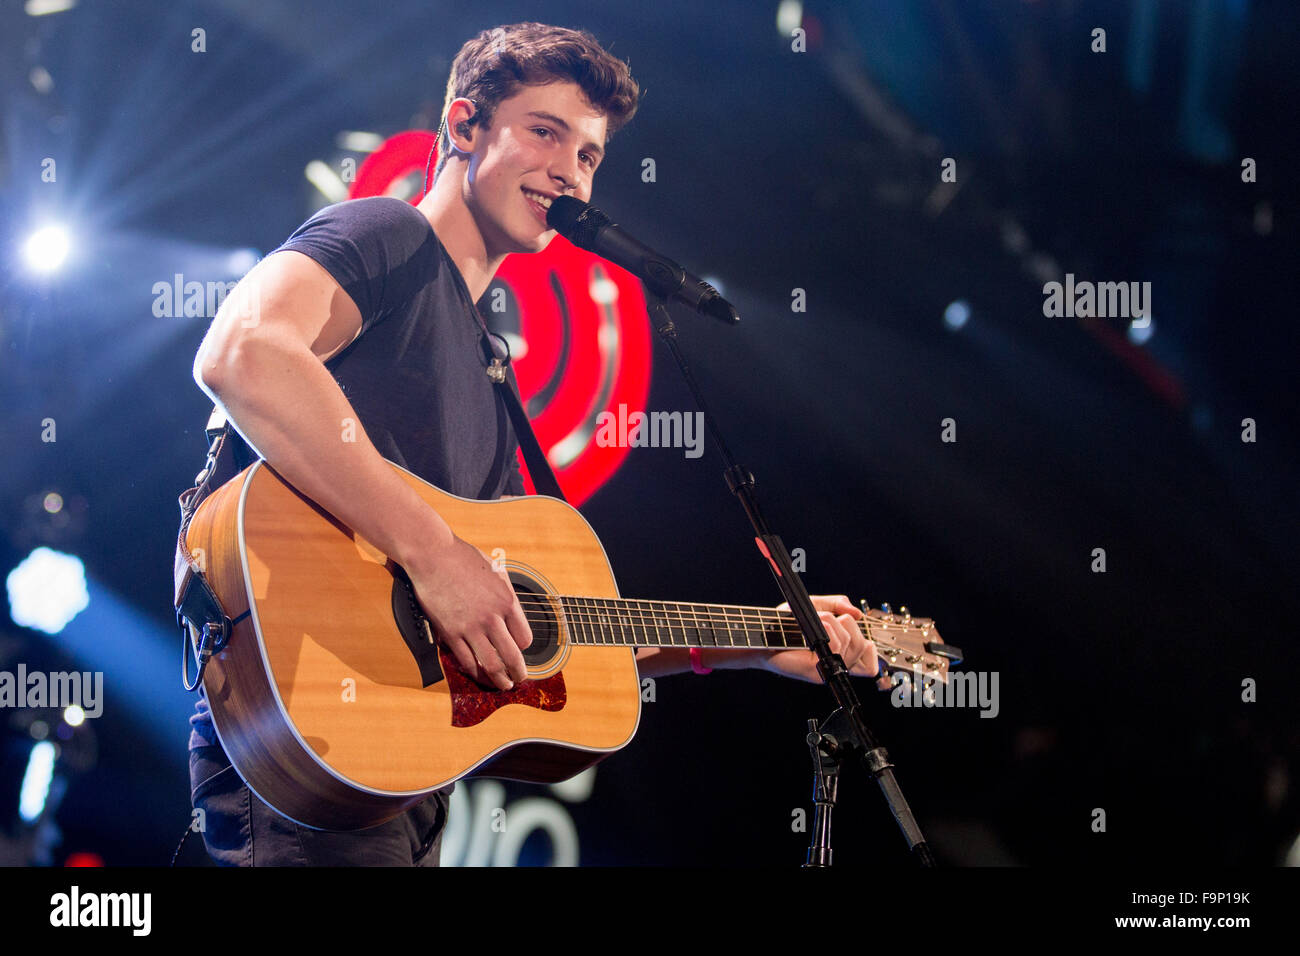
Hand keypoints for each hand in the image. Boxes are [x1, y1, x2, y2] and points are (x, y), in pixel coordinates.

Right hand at [405, 535, 531, 689]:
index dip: (524, 648)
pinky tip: (477, 674)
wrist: (433, 555)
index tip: (520, 650)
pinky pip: (465, 660)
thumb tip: (514, 615)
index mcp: (507, 601)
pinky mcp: (450, 632)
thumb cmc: (463, 559)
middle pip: (512, 657)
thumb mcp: (497, 572)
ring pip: (490, 665)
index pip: (525, 638)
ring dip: (498, 680)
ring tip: (502, 685)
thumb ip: (507, 595)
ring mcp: (470, 627)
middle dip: (518, 673)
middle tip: (519, 680)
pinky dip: (474, 671)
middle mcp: (491, 617)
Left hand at [757, 594, 891, 687]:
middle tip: (824, 620)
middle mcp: (837, 664)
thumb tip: (857, 613)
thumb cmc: (787, 623)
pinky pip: (837, 646)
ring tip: (814, 622)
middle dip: (846, 623)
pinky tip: (814, 629)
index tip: (851, 629)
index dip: (869, 646)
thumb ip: (838, 604)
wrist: (765, 633)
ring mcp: (828, 669)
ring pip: (853, 642)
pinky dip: (829, 630)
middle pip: (864, 644)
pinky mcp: (818, 671)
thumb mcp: (816, 606)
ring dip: (833, 623)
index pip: (871, 660)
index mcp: (841, 654)